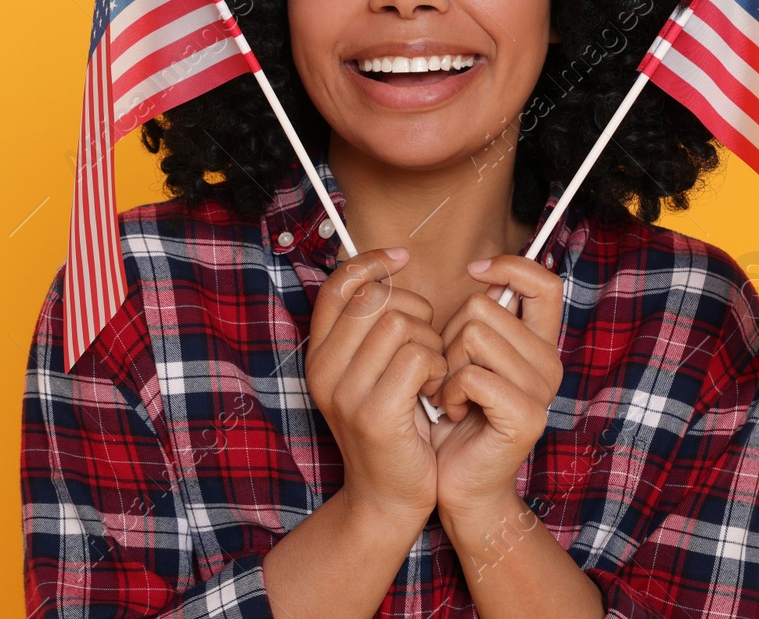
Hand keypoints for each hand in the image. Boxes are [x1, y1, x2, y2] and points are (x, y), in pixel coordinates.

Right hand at [305, 247, 447, 532]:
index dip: (370, 262)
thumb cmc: (392, 428)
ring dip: (431, 343)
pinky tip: (438, 391)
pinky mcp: (375, 414)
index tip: (401, 258)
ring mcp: (345, 393)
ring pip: (400, 324)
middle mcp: (323, 370)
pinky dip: (439, 368)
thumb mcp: (368, 374)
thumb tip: (387, 268)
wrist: (386, 500)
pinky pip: (418, 357)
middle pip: (377, 300)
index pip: (338, 285)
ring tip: (433, 374)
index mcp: (318, 355)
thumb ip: (370, 329)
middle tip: (428, 348)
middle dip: (416, 312)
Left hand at [429, 254, 564, 520]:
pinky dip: (450, 391)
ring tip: (451, 394)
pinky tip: (454, 410)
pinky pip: (473, 375)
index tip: (473, 272)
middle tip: (451, 375)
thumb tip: (477, 270)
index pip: (543, 283)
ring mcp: (541, 390)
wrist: (456, 480)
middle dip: (449, 336)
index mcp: (537, 343)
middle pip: (483, 306)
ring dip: (446, 365)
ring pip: (474, 335)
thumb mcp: (463, 355)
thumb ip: (477, 319)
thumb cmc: (452, 412)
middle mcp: (548, 362)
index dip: (508, 267)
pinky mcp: (526, 415)